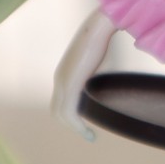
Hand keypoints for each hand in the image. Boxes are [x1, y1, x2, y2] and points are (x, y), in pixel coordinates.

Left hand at [52, 10, 115, 139]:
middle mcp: (59, 79)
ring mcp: (62, 82)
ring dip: (75, 128)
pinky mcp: (69, 85)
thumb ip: (95, 70)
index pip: (61, 101)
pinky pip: (69, 113)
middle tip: (88, 135)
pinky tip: (89, 132)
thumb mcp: (96, 59)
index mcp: (64, 74)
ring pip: (61, 115)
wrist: (98, 27)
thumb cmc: (101, 38)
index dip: (71, 115)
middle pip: (57, 111)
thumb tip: (107, 71)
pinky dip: (77, 126)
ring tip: (89, 136)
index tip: (85, 124)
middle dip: (71, 126)